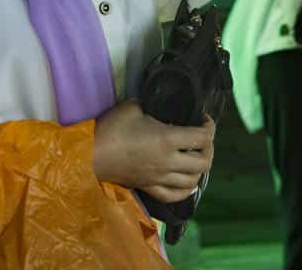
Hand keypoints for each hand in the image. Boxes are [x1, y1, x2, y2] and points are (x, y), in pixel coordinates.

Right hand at [91, 100, 215, 203]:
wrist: (91, 154)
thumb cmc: (111, 129)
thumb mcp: (133, 107)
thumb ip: (152, 105)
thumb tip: (158, 106)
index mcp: (167, 139)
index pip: (202, 137)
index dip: (210, 126)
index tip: (204, 119)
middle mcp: (168, 162)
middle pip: (204, 162)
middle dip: (209, 149)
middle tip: (203, 138)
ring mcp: (160, 178)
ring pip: (193, 181)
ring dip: (200, 169)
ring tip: (196, 157)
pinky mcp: (150, 187)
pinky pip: (175, 195)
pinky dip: (187, 189)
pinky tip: (187, 181)